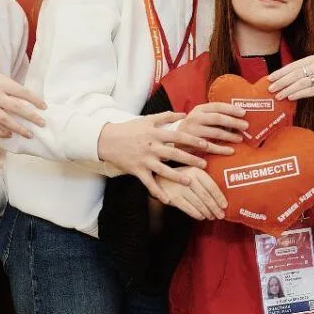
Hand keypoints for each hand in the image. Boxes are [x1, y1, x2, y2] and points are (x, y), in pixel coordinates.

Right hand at [0, 71, 46, 138]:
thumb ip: (9, 86)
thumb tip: (26, 98)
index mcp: (2, 84)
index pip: (23, 92)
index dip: (35, 100)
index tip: (44, 107)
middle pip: (17, 108)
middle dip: (32, 117)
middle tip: (43, 123)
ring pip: (6, 121)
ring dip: (19, 129)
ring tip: (29, 134)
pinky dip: (1, 132)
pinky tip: (9, 135)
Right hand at [98, 113, 232, 203]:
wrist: (107, 140)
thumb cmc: (129, 129)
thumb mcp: (147, 120)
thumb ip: (166, 117)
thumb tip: (183, 113)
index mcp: (155, 134)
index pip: (178, 136)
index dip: (192, 141)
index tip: (206, 145)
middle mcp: (151, 147)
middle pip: (174, 153)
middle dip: (190, 159)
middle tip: (204, 165)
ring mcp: (144, 160)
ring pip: (163, 170)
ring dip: (177, 177)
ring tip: (190, 182)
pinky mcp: (137, 170)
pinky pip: (149, 184)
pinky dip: (157, 192)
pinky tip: (167, 200)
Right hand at [159, 167, 227, 219]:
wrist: (160, 179)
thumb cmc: (183, 178)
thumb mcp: (194, 174)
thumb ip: (205, 182)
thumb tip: (221, 199)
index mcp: (196, 171)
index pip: (211, 186)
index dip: (219, 197)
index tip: (225, 206)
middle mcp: (188, 178)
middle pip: (205, 196)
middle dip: (214, 207)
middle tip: (221, 215)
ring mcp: (179, 188)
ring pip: (197, 203)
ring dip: (206, 212)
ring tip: (212, 217)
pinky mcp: (172, 197)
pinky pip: (187, 208)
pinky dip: (196, 214)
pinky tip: (201, 217)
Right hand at [177, 102, 247, 144]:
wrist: (173, 138)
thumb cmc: (194, 126)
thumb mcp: (201, 117)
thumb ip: (215, 116)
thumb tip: (239, 117)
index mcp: (199, 109)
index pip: (217, 106)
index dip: (231, 109)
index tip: (243, 112)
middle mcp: (195, 118)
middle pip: (217, 118)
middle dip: (233, 122)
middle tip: (245, 126)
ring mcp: (192, 131)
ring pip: (215, 132)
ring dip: (229, 136)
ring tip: (240, 139)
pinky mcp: (191, 143)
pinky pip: (209, 147)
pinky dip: (221, 149)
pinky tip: (231, 151)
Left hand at [266, 55, 313, 113]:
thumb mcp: (313, 74)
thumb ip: (300, 74)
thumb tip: (279, 80)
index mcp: (313, 59)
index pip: (293, 65)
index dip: (280, 72)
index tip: (269, 79)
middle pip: (296, 74)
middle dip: (281, 81)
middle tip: (270, 88)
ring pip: (302, 82)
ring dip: (288, 90)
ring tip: (278, 95)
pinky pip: (310, 90)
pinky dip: (299, 94)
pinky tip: (290, 98)